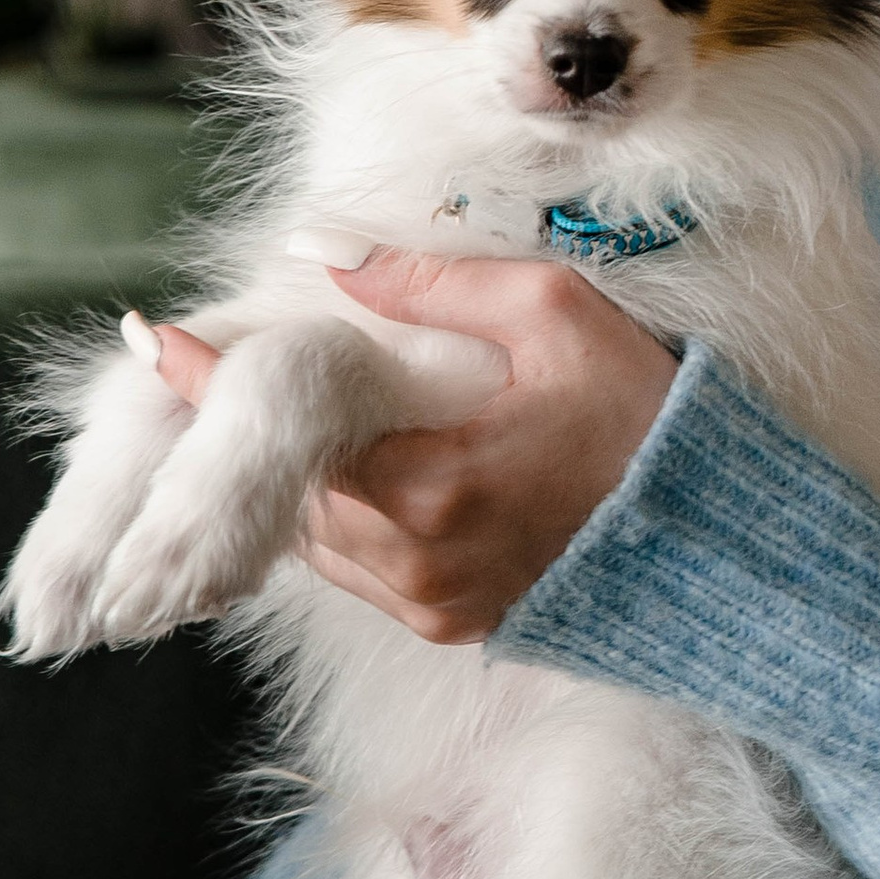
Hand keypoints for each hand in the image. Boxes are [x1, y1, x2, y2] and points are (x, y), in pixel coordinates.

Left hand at [141, 250, 679, 644]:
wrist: (729, 536)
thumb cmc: (647, 411)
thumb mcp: (553, 314)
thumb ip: (429, 284)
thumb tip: (323, 251)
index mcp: (425, 482)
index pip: (281, 431)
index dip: (206, 384)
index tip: (150, 337)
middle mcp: (412, 561)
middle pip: (288, 492)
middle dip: (258, 436)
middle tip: (233, 370)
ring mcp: (432, 603)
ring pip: (318, 540)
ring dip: (305, 483)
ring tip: (306, 421)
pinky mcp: (457, 627)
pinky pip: (363, 572)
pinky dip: (349, 522)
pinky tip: (370, 473)